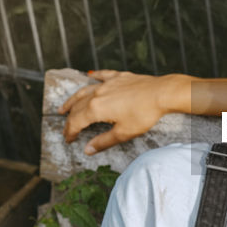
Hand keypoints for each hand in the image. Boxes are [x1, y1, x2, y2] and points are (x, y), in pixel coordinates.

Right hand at [59, 70, 187, 154]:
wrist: (162, 93)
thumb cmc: (144, 114)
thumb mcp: (123, 133)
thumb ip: (103, 142)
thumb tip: (87, 150)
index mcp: (96, 109)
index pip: (76, 122)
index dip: (70, 132)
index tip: (68, 140)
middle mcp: (97, 94)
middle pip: (77, 108)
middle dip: (70, 120)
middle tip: (66, 129)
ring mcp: (107, 84)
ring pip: (84, 91)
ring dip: (73, 100)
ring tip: (64, 107)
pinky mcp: (119, 77)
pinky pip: (102, 76)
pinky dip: (94, 77)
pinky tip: (89, 75)